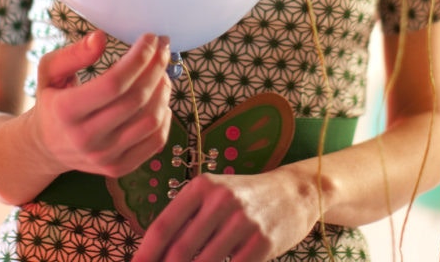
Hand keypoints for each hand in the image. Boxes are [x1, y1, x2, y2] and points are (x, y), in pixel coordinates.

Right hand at [29, 30, 172, 178]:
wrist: (46, 147)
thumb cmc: (52, 101)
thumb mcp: (49, 71)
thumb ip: (73, 53)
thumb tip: (100, 38)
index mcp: (66, 111)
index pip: (114, 83)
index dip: (138, 58)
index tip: (150, 38)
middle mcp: (86, 138)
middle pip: (136, 99)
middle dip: (156, 68)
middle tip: (163, 48)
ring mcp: (104, 157)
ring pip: (150, 120)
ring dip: (163, 90)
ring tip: (161, 72)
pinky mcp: (119, 168)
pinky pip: (156, 141)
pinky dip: (165, 115)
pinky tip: (160, 98)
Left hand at [132, 167, 320, 261]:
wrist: (294, 193)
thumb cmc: (245, 198)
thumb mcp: (214, 196)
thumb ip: (187, 220)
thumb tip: (154, 254)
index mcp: (201, 187)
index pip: (163, 226)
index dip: (145, 253)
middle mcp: (221, 200)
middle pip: (180, 249)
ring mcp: (243, 222)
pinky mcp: (262, 242)